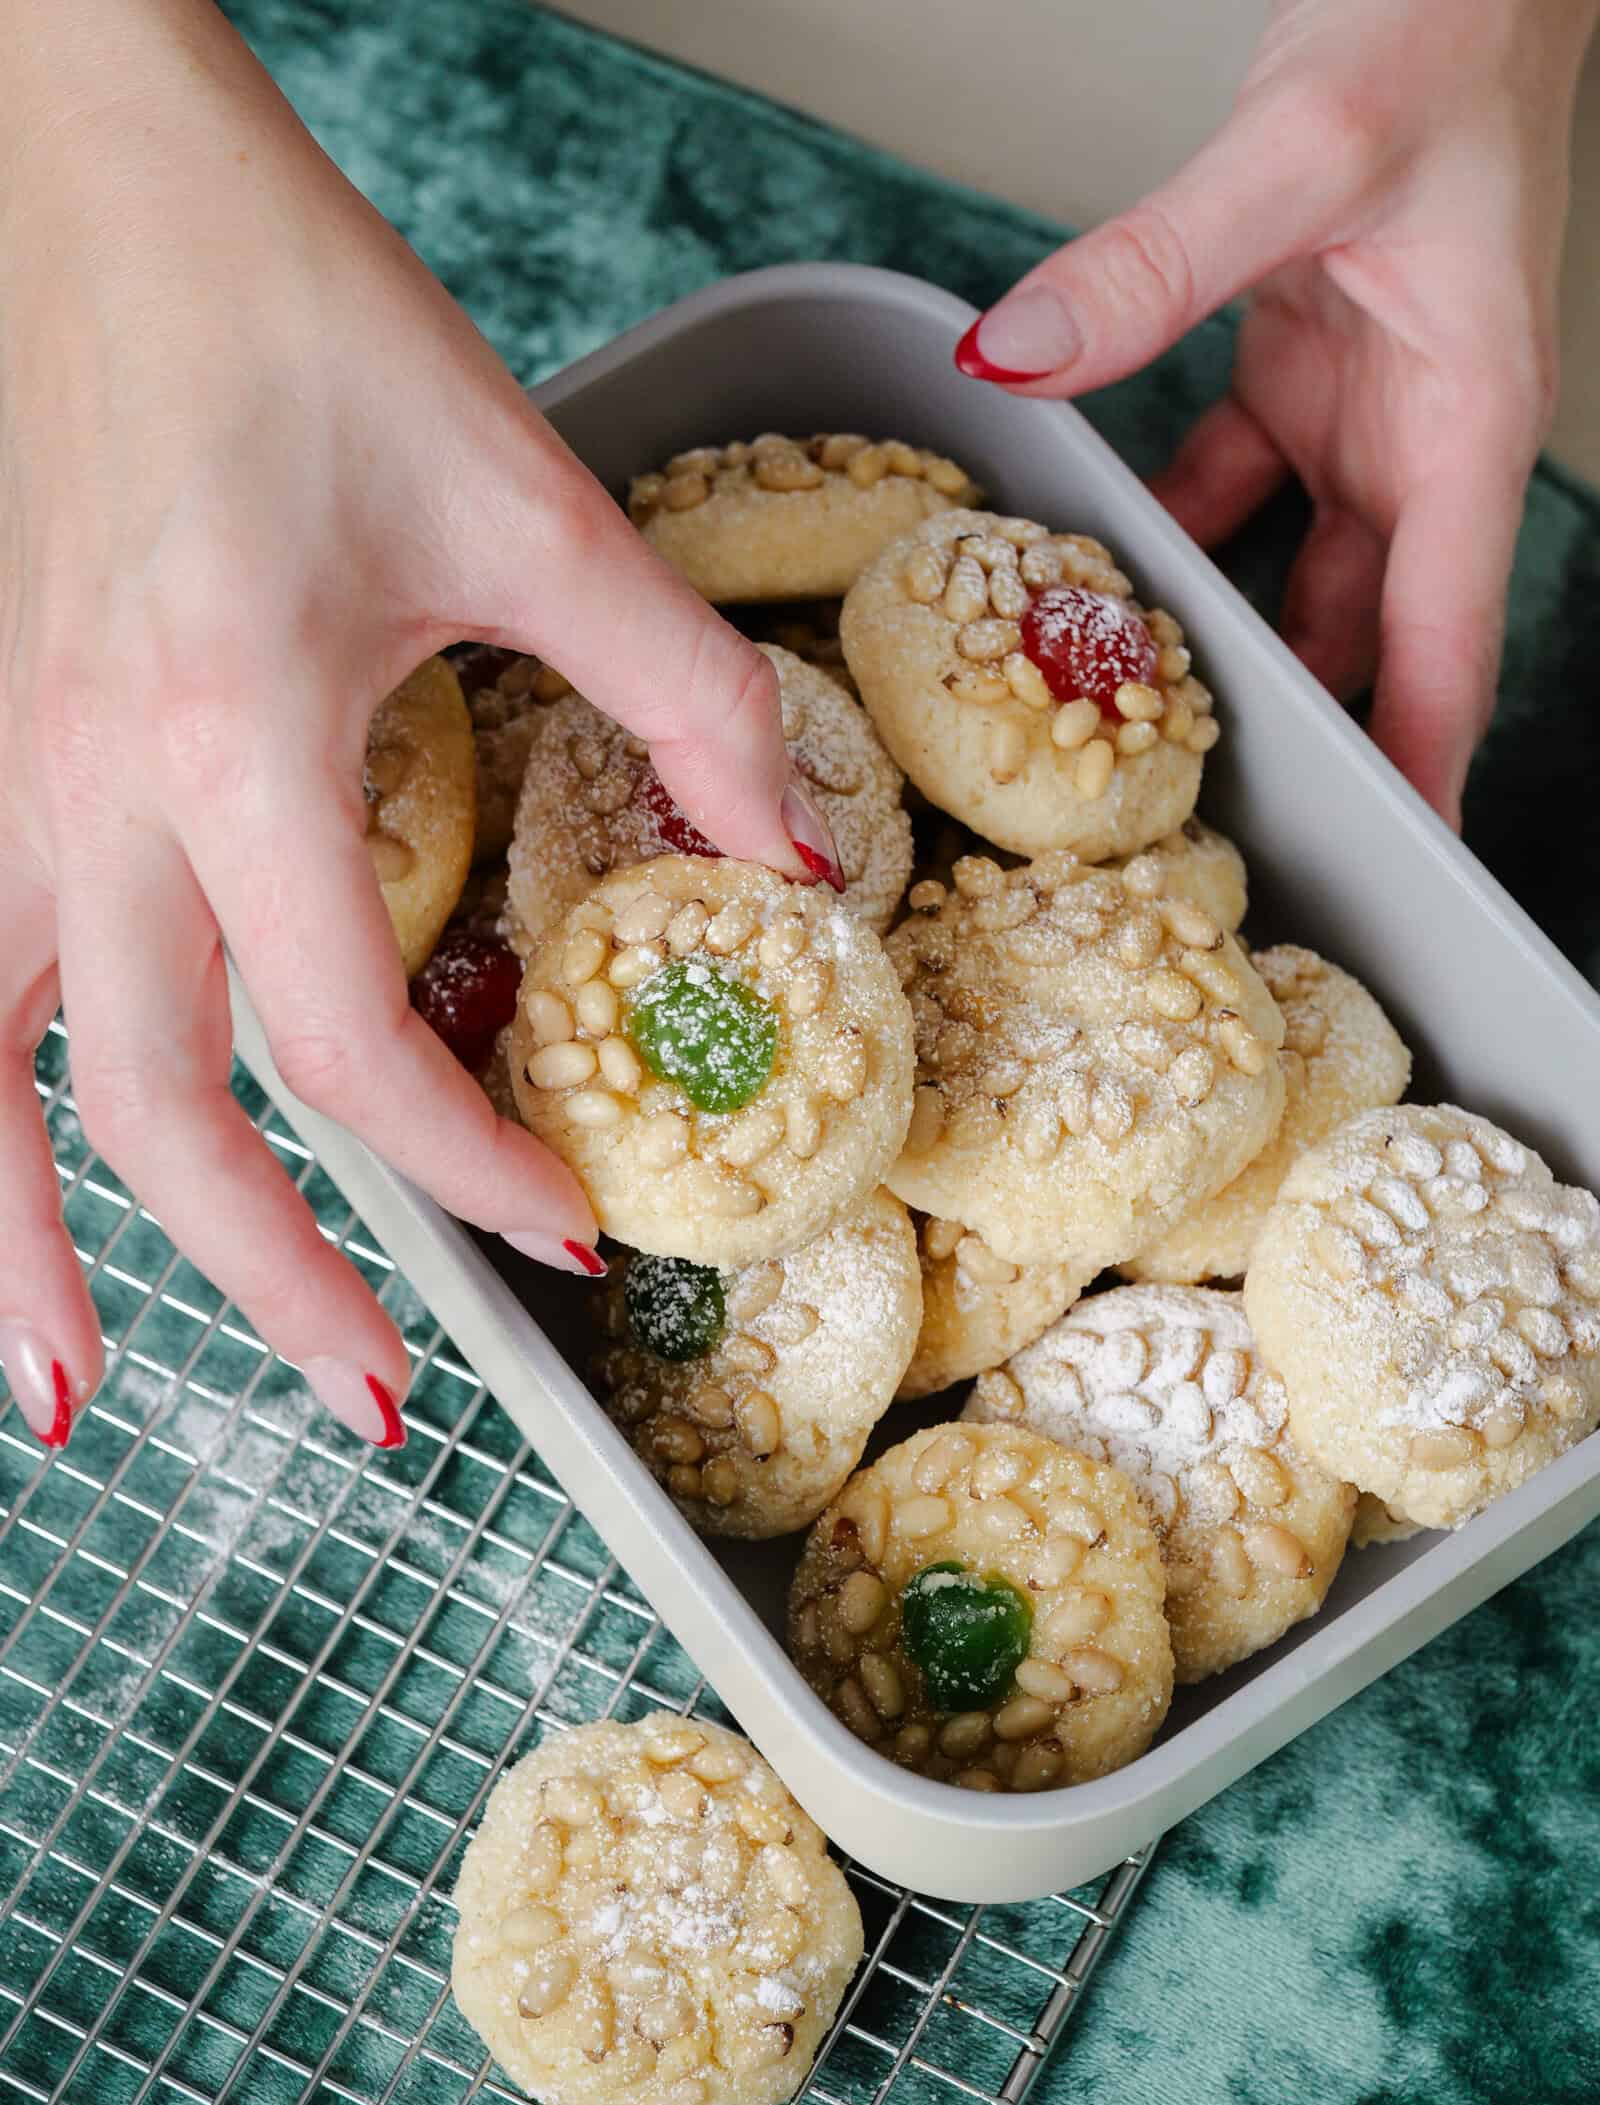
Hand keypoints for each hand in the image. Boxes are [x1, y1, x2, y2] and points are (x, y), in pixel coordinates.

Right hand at [0, 0, 830, 1451]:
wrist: (102, 183)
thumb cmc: (301, 318)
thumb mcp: (527, 498)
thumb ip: (681, 691)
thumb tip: (786, 861)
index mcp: (229, 728)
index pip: (343, 1037)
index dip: (463, 1161)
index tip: (565, 1222)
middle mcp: (78, 784)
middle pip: (156, 1112)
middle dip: (274, 1283)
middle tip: (381, 1404)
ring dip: (24, 1256)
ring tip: (83, 1410)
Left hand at [956, 0, 1596, 826]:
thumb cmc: (1446, 26)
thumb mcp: (1299, 152)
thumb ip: (1154, 265)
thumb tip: (1021, 352)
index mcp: (1469, 423)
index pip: (1449, 643)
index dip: (1421, 765)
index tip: (1394, 869)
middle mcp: (1421, 438)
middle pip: (1367, 638)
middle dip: (1306, 739)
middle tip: (1215, 834)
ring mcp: (1360, 411)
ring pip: (1292, 577)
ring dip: (1220, 650)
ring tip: (1132, 741)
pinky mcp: (1301, 370)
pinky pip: (1228, 486)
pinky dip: (1167, 534)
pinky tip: (1092, 576)